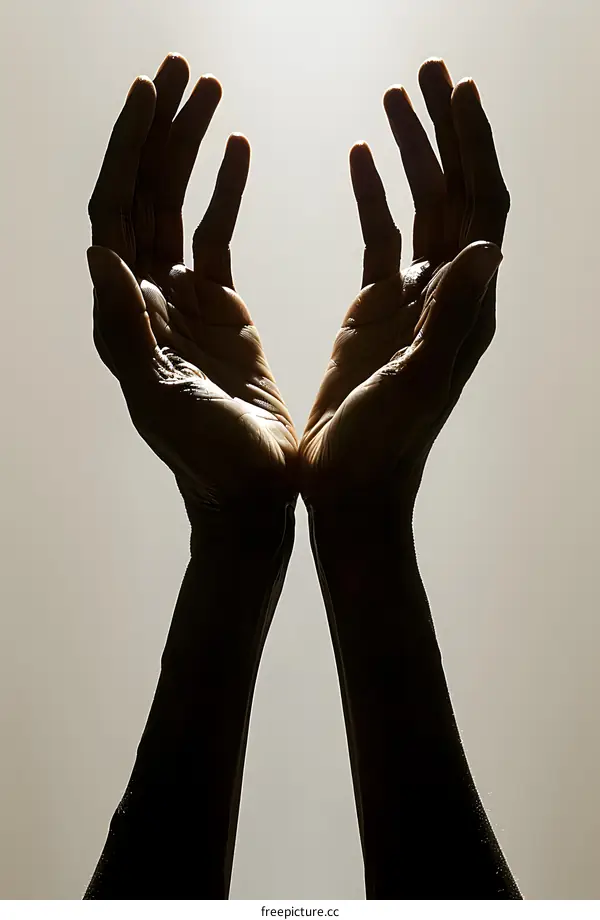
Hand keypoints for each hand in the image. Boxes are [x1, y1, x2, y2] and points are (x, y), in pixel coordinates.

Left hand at [87, 54, 297, 512]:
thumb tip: (99, 256)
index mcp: (126, 315)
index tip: (146, 95)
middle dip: (157, 130)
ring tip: (209, 92)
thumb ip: (127, 333)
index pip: (115, 214)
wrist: (251, 490)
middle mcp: (145, 298)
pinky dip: (223, 190)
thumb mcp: (162, 400)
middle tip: (181, 69)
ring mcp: (182, 299)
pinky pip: (215, 234)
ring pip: (178, 206)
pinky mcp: (221, 308)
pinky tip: (237, 149)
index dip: (126, 153)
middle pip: (143, 195)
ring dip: (189, 148)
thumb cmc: (208, 459)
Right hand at [300, 59, 509, 509]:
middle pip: (458, 195)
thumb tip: (490, 247)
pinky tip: (362, 158)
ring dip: (414, 154)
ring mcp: (412, 301)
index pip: (484, 209)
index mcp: (464, 308)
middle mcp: (448, 296)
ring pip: (423, 209)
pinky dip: (376, 195)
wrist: (350, 489)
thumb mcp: (415, 383)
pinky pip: (383, 238)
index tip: (458, 89)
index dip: (476, 147)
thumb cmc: (380, 450)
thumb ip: (451, 318)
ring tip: (394, 98)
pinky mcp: (376, 311)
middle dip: (446, 132)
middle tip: (426, 71)